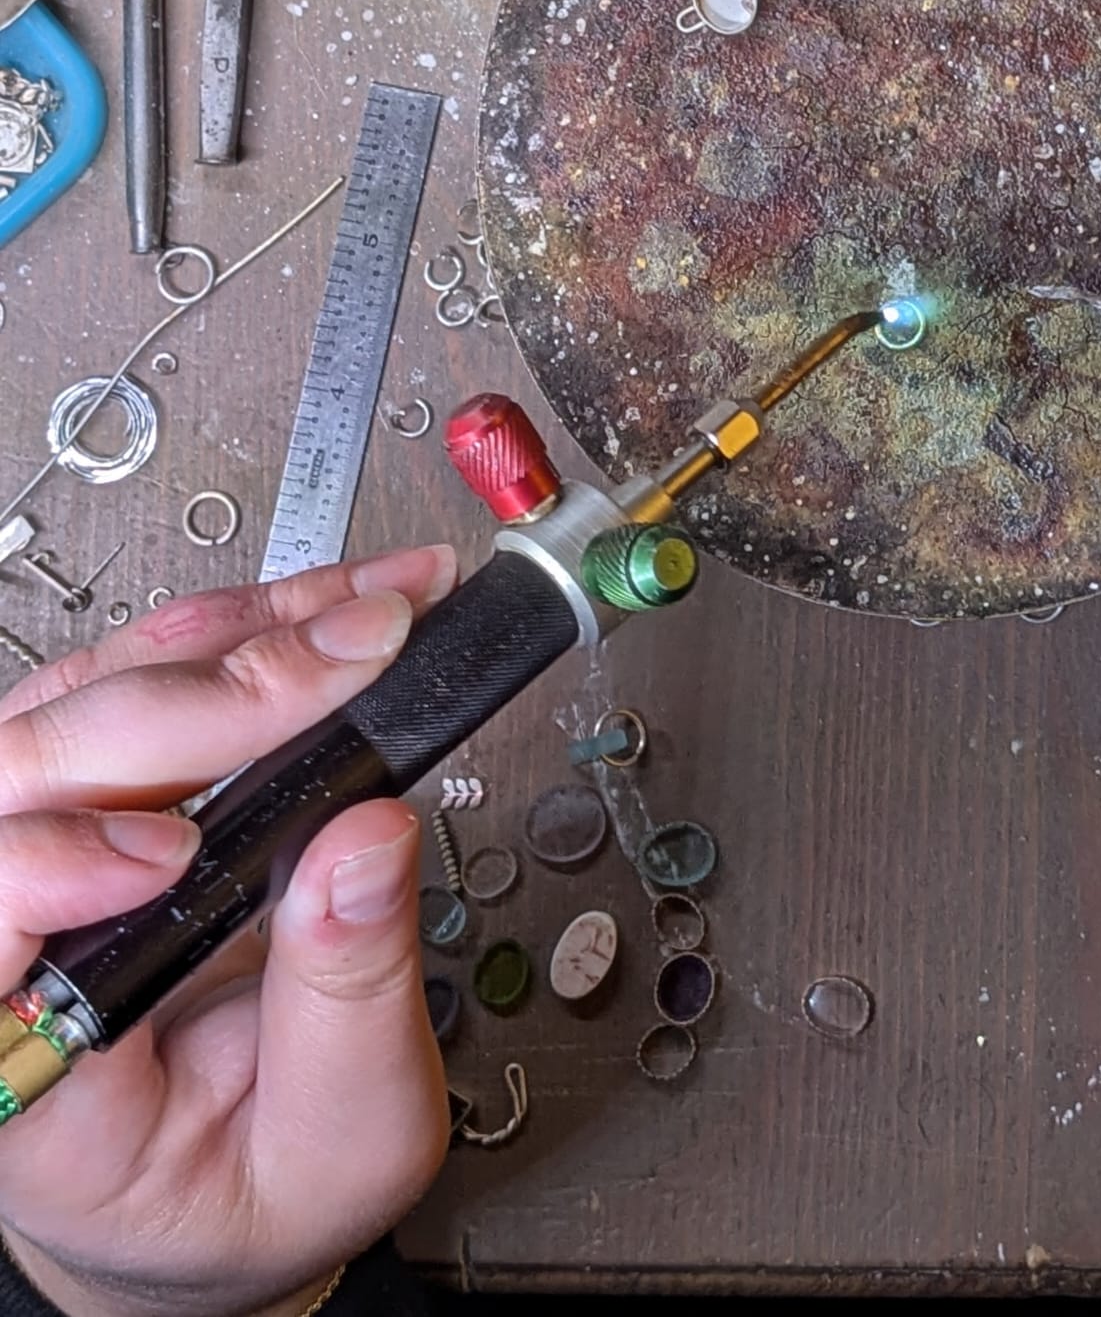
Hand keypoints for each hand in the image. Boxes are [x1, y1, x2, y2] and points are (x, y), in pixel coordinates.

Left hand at [0, 547, 456, 1316]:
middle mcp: (3, 938)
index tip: (171, 854)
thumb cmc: (246, 1185)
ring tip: (372, 610)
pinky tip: (333, 608)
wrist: (219, 1175)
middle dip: (196, 697)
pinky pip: (142, 674)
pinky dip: (247, 628)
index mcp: (13, 1063)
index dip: (48, 865)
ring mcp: (46, 845)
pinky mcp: (107, 790)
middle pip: (26, 770)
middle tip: (344, 658)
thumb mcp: (337, 1143)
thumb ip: (349, 1002)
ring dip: (237, 636)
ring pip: (84, 693)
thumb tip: (368, 835)